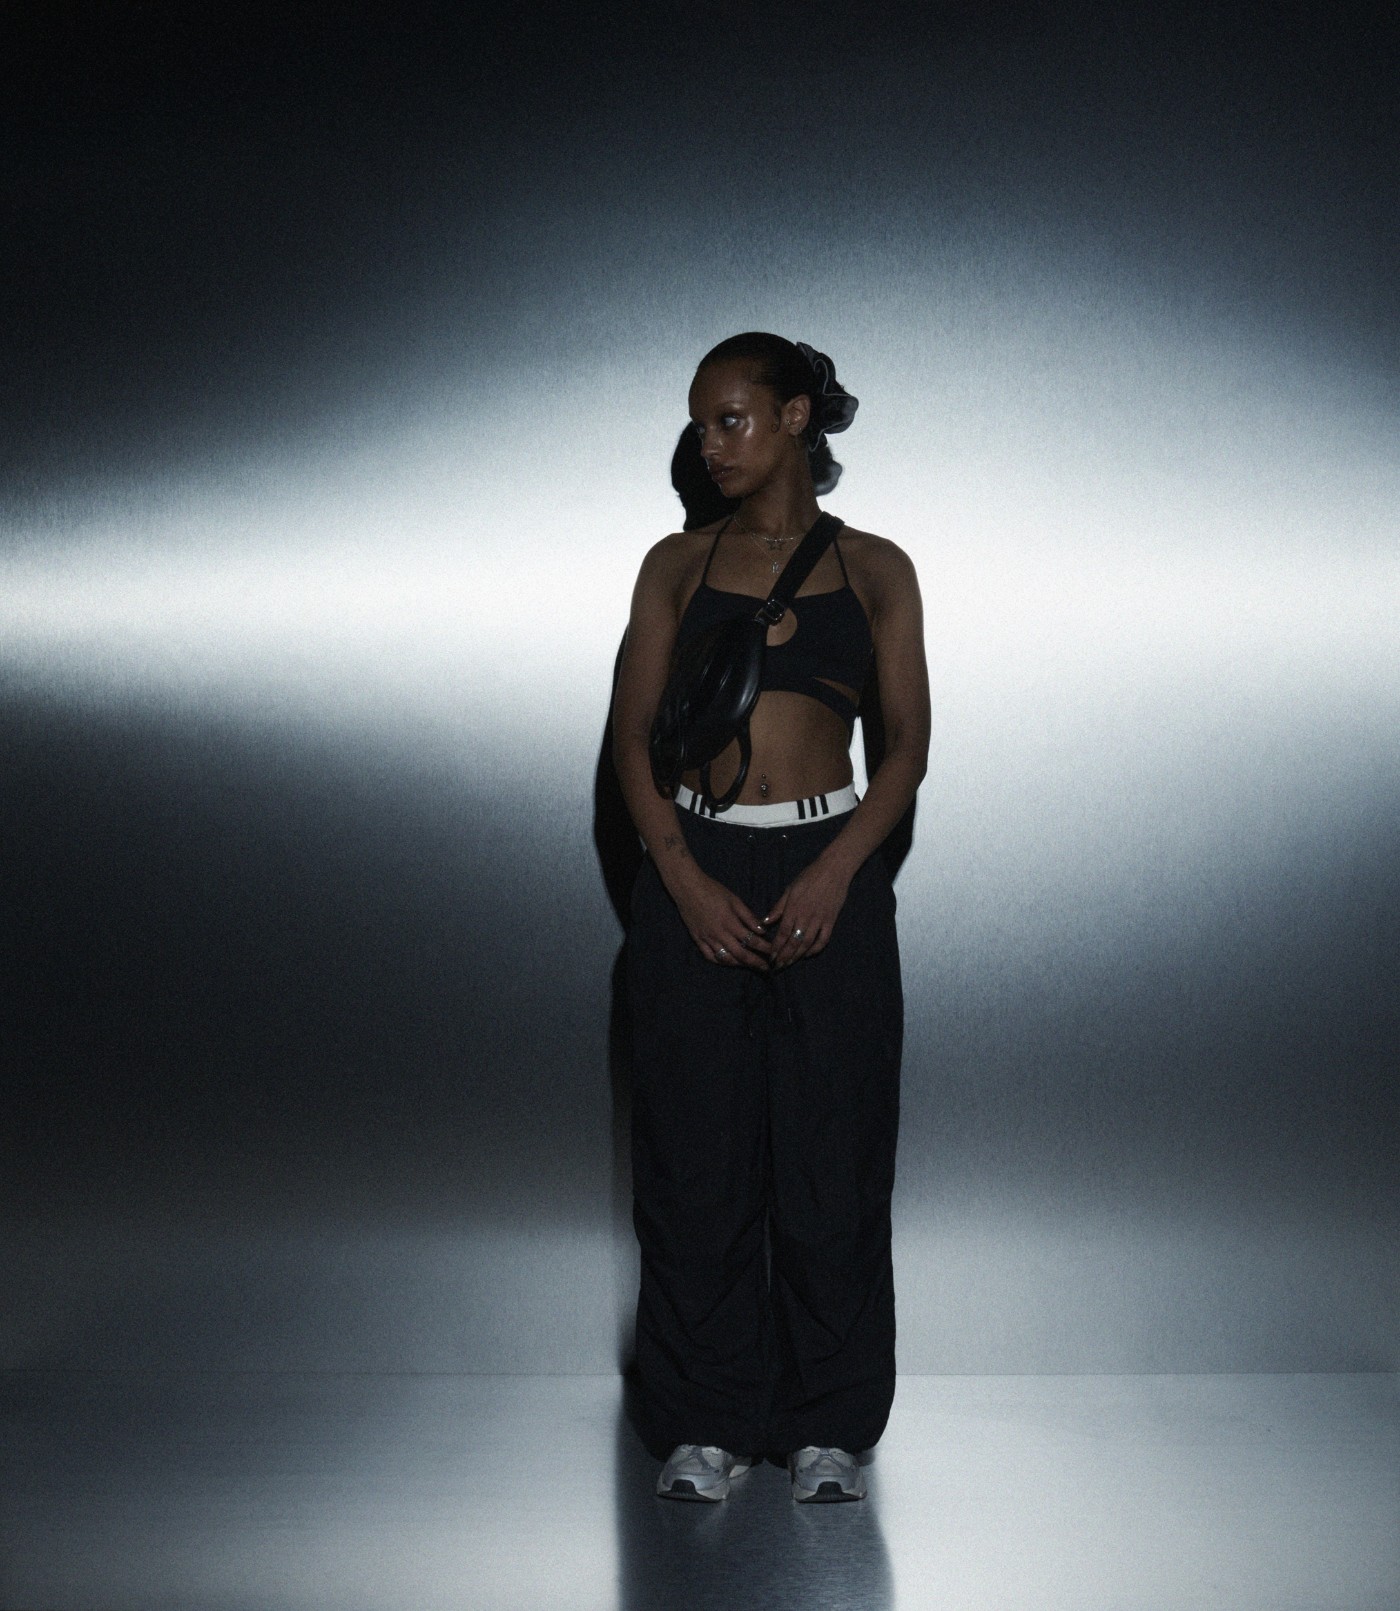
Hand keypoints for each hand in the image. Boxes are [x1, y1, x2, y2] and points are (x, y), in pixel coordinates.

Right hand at [671, 871, 773, 968]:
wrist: (688, 888)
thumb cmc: (713, 891)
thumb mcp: (734, 900)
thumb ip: (748, 916)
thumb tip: (762, 930)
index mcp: (730, 923)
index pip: (752, 940)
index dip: (764, 948)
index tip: (773, 951)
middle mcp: (719, 934)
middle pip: (740, 954)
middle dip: (755, 962)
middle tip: (766, 967)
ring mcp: (707, 939)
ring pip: (726, 958)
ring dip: (739, 964)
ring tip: (749, 965)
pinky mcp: (697, 939)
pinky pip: (709, 956)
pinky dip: (720, 961)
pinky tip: (728, 961)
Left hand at [763, 853, 851, 968]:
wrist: (833, 870)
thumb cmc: (809, 877)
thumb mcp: (789, 889)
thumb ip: (778, 907)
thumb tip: (764, 922)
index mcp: (793, 908)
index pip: (783, 933)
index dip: (776, 947)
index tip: (771, 957)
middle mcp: (806, 916)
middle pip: (794, 942)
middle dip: (785, 956)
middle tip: (778, 966)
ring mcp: (819, 920)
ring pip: (807, 943)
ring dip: (797, 956)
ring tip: (789, 963)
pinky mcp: (831, 920)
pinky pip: (823, 939)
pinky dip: (816, 949)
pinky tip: (808, 954)